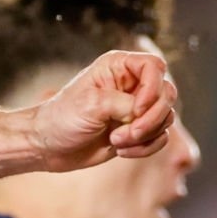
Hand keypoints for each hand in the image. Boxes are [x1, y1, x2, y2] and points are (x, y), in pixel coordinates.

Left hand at [28, 49, 177, 171]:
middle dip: (152, 117)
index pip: (155, 67)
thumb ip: (125, 104)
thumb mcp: (92, 105)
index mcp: (118, 67)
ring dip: (145, 135)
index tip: (137, 109)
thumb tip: (146, 113)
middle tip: (128, 132)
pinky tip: (121, 150)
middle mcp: (131, 84)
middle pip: (167, 93)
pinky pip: (160, 137)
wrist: (49, 146)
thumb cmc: (63, 118)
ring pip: (166, 118)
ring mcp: (136, 108)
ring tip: (116, 141)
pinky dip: (146, 147)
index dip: (153, 88)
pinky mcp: (137, 130)